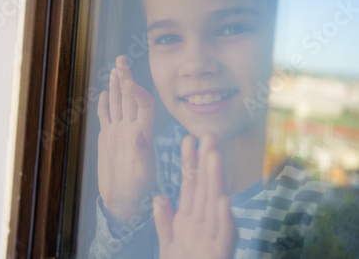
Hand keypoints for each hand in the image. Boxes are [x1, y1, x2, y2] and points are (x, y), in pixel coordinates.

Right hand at [97, 55, 155, 223]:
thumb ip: (141, 153)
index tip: (129, 82)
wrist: (121, 201)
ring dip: (117, 85)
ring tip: (115, 68)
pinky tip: (107, 93)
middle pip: (130, 97)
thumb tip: (139, 134)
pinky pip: (107, 116)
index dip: (137, 91)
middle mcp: (132, 128)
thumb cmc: (135, 191)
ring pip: (118, 103)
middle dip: (126, 78)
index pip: (143, 104)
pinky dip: (105, 104)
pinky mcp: (108, 138)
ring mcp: (119, 132)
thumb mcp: (141, 174)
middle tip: (122, 59)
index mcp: (143, 133)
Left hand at [153, 134, 234, 258]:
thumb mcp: (168, 244)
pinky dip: (223, 219)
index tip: (188, 140)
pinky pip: (222, 235)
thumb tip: (160, 197)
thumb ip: (164, 220)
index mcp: (189, 219)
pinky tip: (223, 201)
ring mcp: (211, 237)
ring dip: (214, 182)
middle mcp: (202, 224)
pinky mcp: (218, 253)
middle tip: (208, 136)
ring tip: (214, 157)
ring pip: (213, 205)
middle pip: (204, 188)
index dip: (189, 162)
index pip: (190, 185)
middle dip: (206, 162)